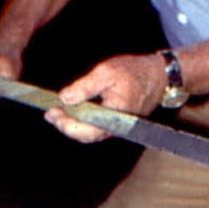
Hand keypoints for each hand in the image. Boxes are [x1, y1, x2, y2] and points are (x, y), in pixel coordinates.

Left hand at [46, 53, 166, 142]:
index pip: (84, 130)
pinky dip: (82, 122)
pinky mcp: (117, 124)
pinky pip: (96, 128)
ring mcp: (117, 127)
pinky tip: (72, 111)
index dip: (65, 124)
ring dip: (72, 124)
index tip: (51, 112)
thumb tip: (65, 98)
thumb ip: (85, 86)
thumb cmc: (134, 72)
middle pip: (84, 135)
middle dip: (65, 125)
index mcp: (114, 116)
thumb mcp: (106, 72)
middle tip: (50, 113)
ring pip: (89, 133)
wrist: (158, 76)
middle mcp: (116, 127)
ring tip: (57, 112)